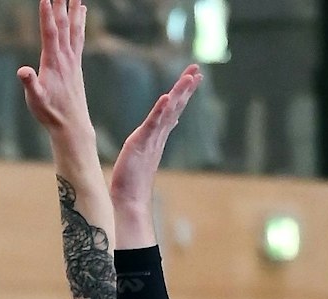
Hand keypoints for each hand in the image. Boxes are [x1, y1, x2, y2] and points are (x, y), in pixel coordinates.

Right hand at [17, 0, 92, 135]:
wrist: (71, 124)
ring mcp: (73, 59)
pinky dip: (80, 21)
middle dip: (62, 3)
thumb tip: (21, 71)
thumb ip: (30, 84)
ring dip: (75, 7)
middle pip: (64, 24)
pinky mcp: (76, 64)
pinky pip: (79, 36)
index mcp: (54, 62)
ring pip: (74, 27)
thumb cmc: (50, 113)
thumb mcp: (36, 100)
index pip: (50, 32)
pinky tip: (82, 13)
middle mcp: (66, 57)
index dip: (46, 14)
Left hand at [107, 64, 200, 214]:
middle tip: (198, 70)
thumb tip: (169, 125)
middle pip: (176, 106)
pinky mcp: (141, 144)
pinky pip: (152, 124)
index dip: (183, 93)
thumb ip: (155, 137)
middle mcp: (159, 136)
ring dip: (179, 94)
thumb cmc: (132, 180)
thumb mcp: (144, 152)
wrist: (129, 200)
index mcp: (158, 136)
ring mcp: (152, 139)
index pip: (173, 109)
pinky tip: (166, 97)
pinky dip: (160, 110)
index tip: (194, 77)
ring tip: (189, 77)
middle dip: (187, 87)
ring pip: (169, 112)